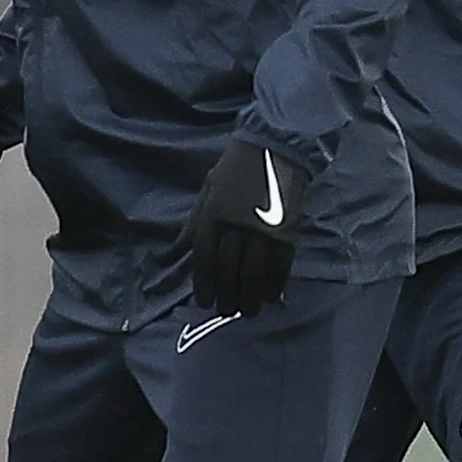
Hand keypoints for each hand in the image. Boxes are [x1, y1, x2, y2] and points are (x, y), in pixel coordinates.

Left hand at [184, 140, 306, 316]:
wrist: (275, 149)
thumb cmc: (235, 170)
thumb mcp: (207, 192)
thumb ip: (193, 225)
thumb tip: (174, 252)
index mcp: (213, 216)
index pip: (204, 258)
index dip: (203, 284)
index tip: (203, 303)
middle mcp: (236, 226)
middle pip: (229, 270)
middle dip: (226, 295)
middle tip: (226, 312)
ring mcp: (263, 230)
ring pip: (255, 272)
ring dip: (251, 296)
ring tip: (248, 311)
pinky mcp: (287, 231)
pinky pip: (281, 264)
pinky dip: (276, 283)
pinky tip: (272, 296)